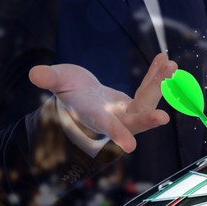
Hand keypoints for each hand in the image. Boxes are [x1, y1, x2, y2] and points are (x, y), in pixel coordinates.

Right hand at [29, 53, 176, 152]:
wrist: (82, 96)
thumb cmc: (68, 92)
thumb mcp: (58, 82)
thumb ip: (50, 79)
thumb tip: (34, 74)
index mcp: (94, 117)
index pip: (105, 127)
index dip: (116, 135)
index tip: (129, 147)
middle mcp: (115, 118)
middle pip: (134, 119)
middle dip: (148, 118)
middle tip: (163, 117)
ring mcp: (128, 111)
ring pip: (147, 101)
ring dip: (159, 84)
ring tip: (171, 64)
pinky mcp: (136, 101)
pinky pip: (148, 88)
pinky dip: (156, 74)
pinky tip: (164, 59)